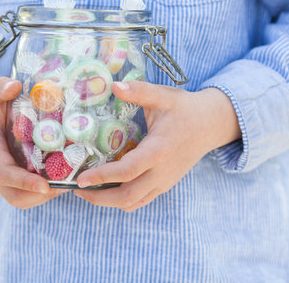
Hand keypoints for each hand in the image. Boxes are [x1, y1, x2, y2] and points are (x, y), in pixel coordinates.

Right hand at [0, 76, 64, 208]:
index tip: (44, 185)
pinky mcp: (17, 172)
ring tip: (70, 180)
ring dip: (47, 194)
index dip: (24, 182)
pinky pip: (30, 190)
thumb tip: (14, 87)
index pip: (4, 174)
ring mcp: (7, 173)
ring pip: (24, 197)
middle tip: (67, 182)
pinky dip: (48, 187)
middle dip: (40, 195)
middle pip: (15, 196)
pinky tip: (66, 173)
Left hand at [74, 81, 240, 211]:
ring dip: (108, 202)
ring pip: (133, 202)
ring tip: (87, 192)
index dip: (101, 177)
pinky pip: (141, 200)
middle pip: (127, 196)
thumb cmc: (186, 109)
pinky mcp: (165, 184)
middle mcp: (161, 172)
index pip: (127, 171)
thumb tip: (113, 85)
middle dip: (99, 197)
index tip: (80, 179)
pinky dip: (122, 200)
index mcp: (158, 151)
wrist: (212, 124)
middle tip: (76, 190)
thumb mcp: (163, 96)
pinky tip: (107, 189)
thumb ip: (139, 91)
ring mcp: (164, 181)